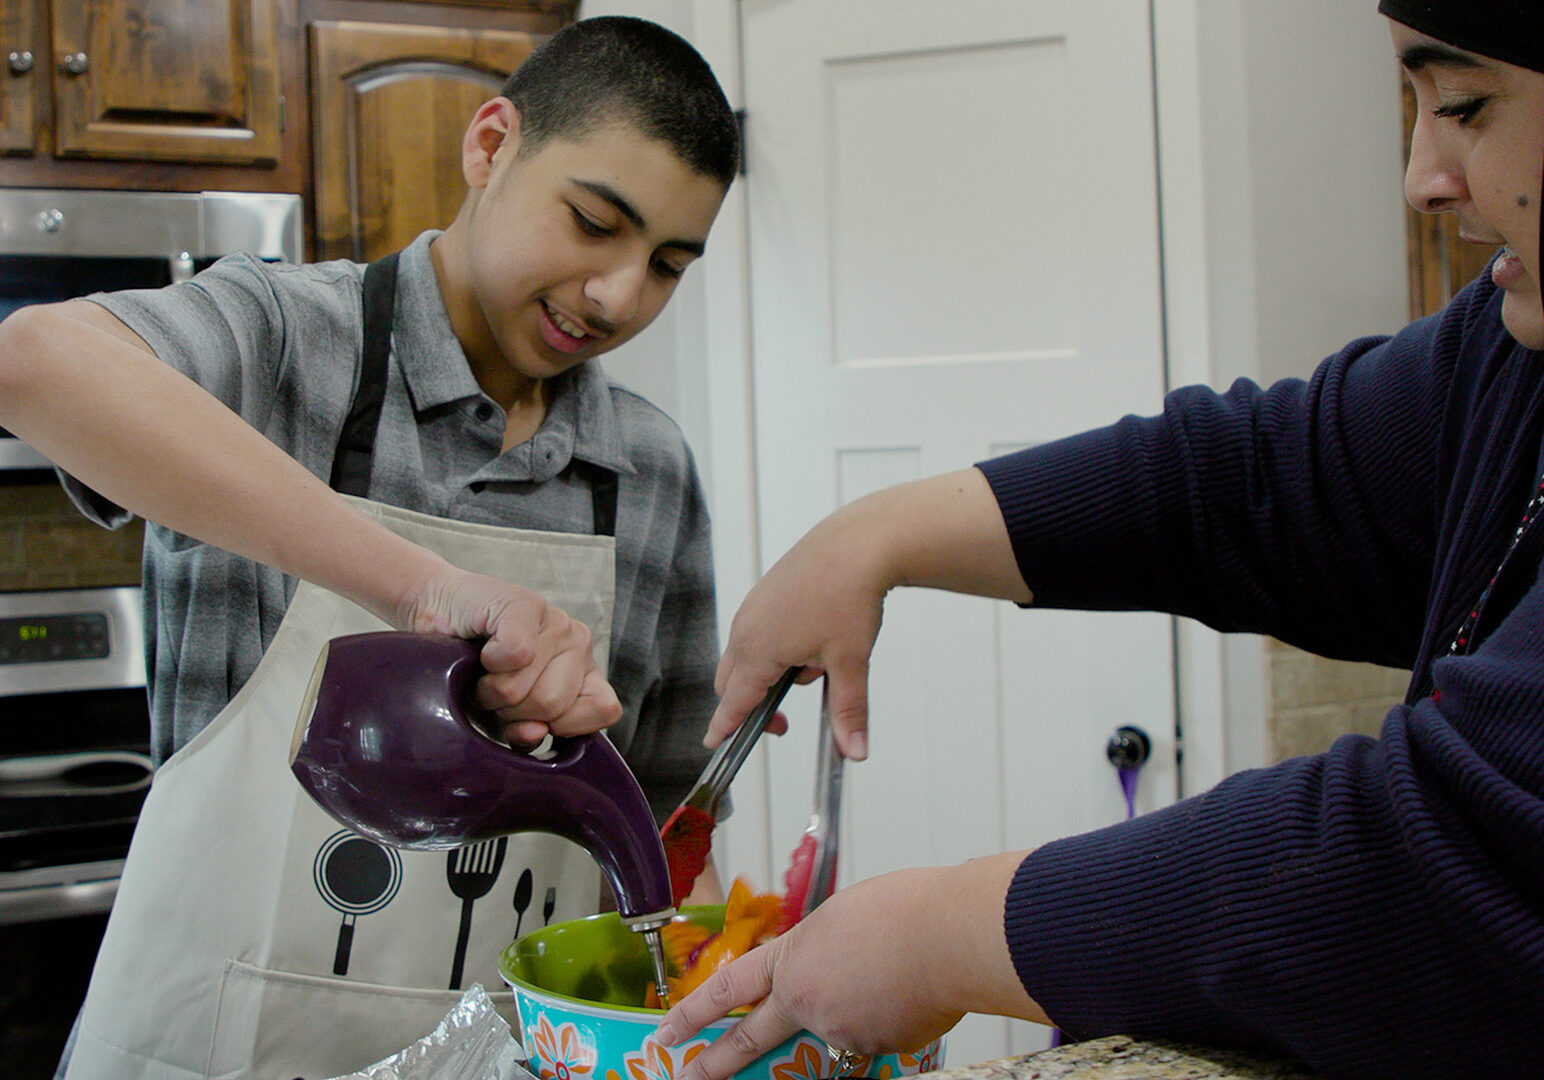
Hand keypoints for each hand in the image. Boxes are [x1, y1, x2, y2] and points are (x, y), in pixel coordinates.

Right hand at [400, 565, 621, 741]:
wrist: (429, 617)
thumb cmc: (470, 673)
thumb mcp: (503, 719)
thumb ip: (529, 735)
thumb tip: (537, 733)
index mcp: (584, 674)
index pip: (604, 710)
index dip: (560, 726)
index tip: (529, 718)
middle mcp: (578, 644)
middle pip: (553, 705)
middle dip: (511, 710)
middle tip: (494, 689)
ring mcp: (556, 621)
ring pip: (526, 686)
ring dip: (491, 690)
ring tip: (484, 672)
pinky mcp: (525, 605)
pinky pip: (516, 654)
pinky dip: (489, 662)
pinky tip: (483, 649)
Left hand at [655, 855, 1045, 1079]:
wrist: (946, 937)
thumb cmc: (904, 912)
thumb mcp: (843, 917)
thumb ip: (823, 949)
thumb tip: (830, 970)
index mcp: (793, 958)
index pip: (729, 988)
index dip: (695, 1011)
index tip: (669, 1029)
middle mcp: (807, 1001)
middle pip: (751, 1040)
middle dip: (715, 1064)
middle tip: (688, 1077)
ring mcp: (839, 1031)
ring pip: (835, 1032)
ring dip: (856, 1009)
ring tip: (892, 976)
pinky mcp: (874, 1050)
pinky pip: (875, 1038)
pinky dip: (890, 1020)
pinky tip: (911, 992)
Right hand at [709, 505, 889, 759]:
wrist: (856, 544)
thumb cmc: (848, 595)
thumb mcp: (850, 662)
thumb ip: (848, 711)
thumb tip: (853, 751)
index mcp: (758, 651)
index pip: (733, 702)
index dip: (724, 727)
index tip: (713, 743)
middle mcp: (747, 629)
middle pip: (731, 682)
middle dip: (751, 705)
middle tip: (782, 722)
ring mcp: (753, 608)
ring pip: (747, 656)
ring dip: (770, 674)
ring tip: (816, 667)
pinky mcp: (765, 593)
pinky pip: (758, 631)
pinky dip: (777, 647)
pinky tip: (813, 637)